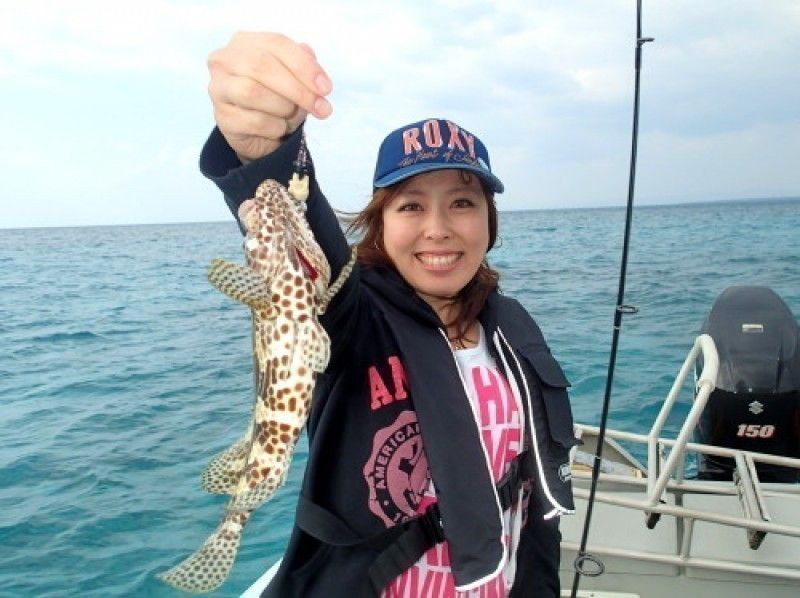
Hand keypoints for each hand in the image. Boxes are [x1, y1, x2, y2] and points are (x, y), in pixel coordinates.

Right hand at [207, 32, 332, 161]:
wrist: (260, 134)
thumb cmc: (277, 99)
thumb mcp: (295, 78)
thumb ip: (303, 65)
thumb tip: (312, 60)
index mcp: (245, 42)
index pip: (276, 43)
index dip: (304, 66)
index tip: (326, 89)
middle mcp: (225, 61)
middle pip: (261, 66)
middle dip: (297, 89)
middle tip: (321, 108)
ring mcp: (219, 89)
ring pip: (253, 93)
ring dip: (283, 108)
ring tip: (291, 117)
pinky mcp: (222, 118)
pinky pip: (254, 122)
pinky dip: (275, 128)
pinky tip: (278, 129)